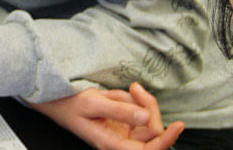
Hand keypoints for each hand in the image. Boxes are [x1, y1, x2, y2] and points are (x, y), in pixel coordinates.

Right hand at [29, 84, 184, 149]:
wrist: (55, 99)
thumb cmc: (69, 104)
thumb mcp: (93, 103)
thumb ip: (120, 110)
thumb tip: (146, 118)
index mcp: (112, 144)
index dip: (166, 140)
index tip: (177, 125)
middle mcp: (120, 141)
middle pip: (152, 130)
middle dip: (149, 107)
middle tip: (135, 88)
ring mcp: (123, 132)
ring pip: (147, 119)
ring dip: (139, 101)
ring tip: (120, 92)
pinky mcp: (123, 122)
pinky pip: (138, 111)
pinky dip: (132, 100)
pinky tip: (118, 95)